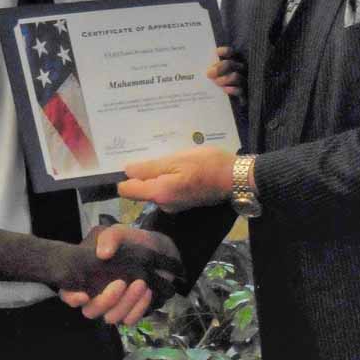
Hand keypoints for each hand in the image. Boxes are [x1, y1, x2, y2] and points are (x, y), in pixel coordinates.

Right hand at [60, 224, 182, 324]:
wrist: (157, 252)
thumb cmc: (130, 242)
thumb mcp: (119, 233)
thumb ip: (110, 237)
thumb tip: (102, 254)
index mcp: (84, 276)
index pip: (67, 293)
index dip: (71, 298)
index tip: (84, 295)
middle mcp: (95, 295)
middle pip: (90, 311)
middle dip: (105, 301)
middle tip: (121, 282)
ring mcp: (112, 307)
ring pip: (111, 318)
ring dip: (126, 303)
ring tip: (141, 283)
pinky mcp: (129, 313)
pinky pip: (130, 320)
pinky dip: (138, 307)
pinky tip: (147, 292)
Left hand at [118, 146, 235, 212]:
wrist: (235, 178)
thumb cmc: (206, 165)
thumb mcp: (177, 160)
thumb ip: (150, 168)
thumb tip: (126, 171)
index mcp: (158, 193)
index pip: (126, 190)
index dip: (124, 176)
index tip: (130, 162)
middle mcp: (163, 204)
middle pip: (140, 189)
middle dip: (143, 174)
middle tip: (152, 154)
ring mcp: (173, 205)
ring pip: (154, 188)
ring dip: (158, 174)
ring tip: (169, 158)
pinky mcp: (183, 202)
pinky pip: (167, 189)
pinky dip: (169, 178)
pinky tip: (179, 166)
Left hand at [207, 45, 245, 98]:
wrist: (217, 103)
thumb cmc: (208, 85)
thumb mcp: (205, 76)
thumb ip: (204, 71)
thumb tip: (190, 68)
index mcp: (227, 62)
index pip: (229, 52)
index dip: (224, 51)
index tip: (216, 53)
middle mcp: (235, 69)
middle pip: (230, 64)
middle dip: (220, 68)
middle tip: (209, 74)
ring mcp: (240, 80)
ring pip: (236, 76)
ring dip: (225, 79)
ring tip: (216, 83)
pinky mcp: (241, 92)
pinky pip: (240, 90)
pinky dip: (233, 89)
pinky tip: (225, 90)